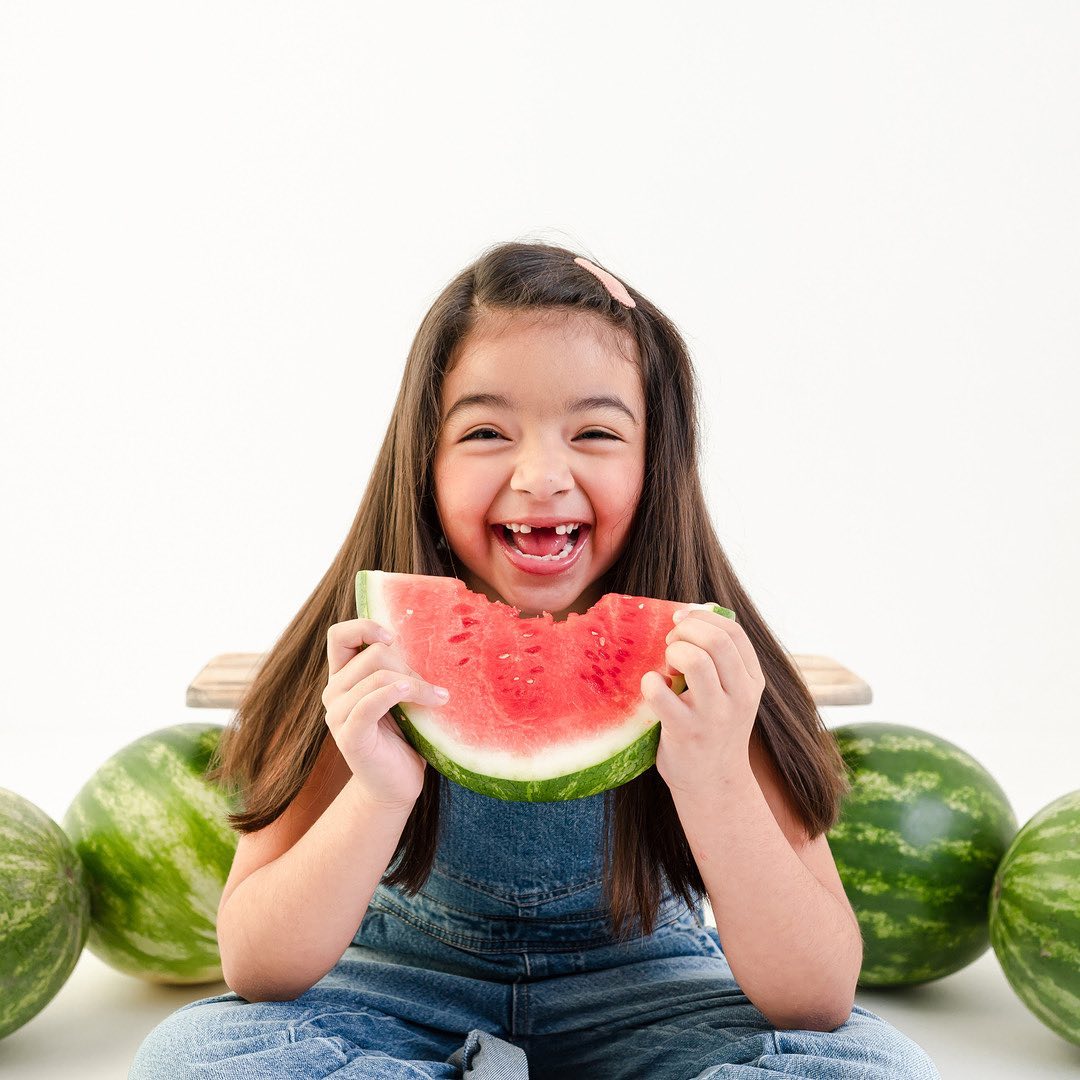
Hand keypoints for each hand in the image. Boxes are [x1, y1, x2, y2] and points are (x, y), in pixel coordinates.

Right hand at [322, 618, 449, 810]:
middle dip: (408, 666)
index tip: (394, 640)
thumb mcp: (401, 696)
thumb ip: (399, 671)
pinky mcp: (350, 736)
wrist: (397, 786)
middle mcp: (334, 692)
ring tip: (438, 698)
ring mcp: (337, 715)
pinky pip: (371, 702)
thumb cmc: (404, 738)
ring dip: (416, 684)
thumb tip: (427, 641)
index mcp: (343, 678)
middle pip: (373, 654)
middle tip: (430, 688)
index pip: (339, 635)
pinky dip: (397, 693)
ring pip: (377, 676)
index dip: (366, 628)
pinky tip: (423, 698)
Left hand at [640, 606, 765, 799]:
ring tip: (666, 668)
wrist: (713, 783)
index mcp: (752, 680)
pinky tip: (653, 688)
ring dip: (672, 653)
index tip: (681, 620)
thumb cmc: (714, 727)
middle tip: (671, 644)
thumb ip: (721, 657)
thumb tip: (698, 610)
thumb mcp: (732, 693)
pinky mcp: (685, 732)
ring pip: (695, 661)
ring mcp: (713, 715)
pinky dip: (650, 682)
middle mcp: (739, 696)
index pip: (733, 631)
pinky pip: (661, 693)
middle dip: (686, 631)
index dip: (702, 617)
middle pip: (716, 640)